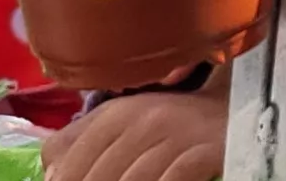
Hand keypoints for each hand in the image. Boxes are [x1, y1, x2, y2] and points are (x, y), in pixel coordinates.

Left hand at [46, 89, 226, 180]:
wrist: (234, 111)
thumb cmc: (170, 123)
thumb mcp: (122, 121)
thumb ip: (79, 140)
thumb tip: (51, 174)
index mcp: (115, 113)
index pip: (71, 164)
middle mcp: (143, 120)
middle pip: (98, 177)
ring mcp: (177, 136)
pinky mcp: (205, 152)